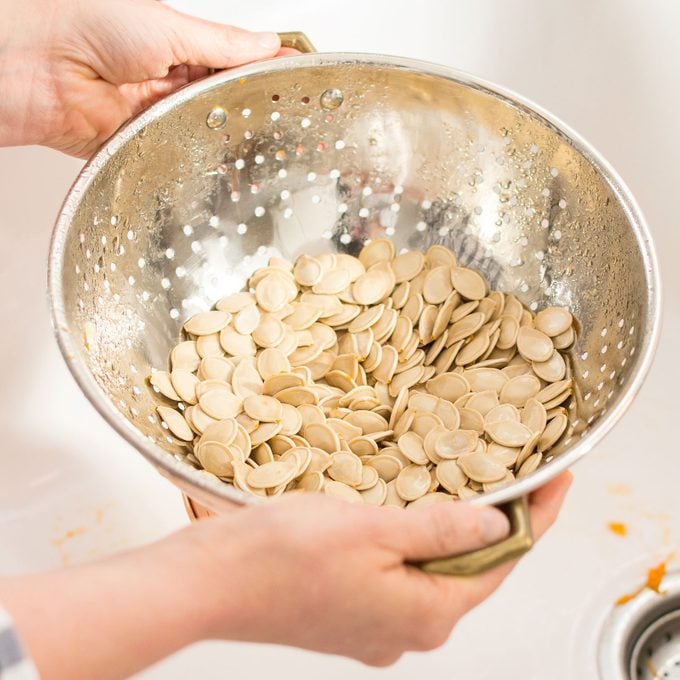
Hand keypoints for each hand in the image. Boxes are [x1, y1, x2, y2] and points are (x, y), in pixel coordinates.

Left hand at [0, 0, 285, 156]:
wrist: (34, 65)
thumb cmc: (86, 25)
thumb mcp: (168, 27)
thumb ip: (222, 45)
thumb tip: (268, 43)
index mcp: (179, 48)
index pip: (236, 64)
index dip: (267, 75)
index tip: (300, 84)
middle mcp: (169, 85)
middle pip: (224, 104)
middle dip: (253, 113)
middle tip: (291, 124)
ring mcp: (156, 118)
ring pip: (204, 135)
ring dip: (226, 140)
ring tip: (264, 149)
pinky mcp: (140, 147)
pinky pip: (175, 160)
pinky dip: (194, 164)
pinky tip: (221, 168)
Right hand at [189, 472, 572, 665]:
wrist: (210, 582)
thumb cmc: (279, 555)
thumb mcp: (372, 529)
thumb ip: (441, 531)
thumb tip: (498, 529)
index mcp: (423, 615)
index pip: (502, 564)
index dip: (535, 519)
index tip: (557, 481)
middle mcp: (406, 632)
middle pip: (471, 573)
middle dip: (496, 525)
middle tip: (513, 476)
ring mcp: (376, 627)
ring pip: (435, 573)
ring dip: (452, 532)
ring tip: (466, 487)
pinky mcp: (351, 614)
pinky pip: (402, 576)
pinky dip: (416, 543)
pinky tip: (410, 513)